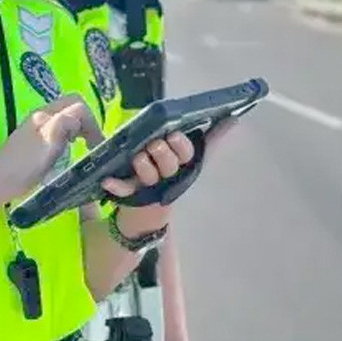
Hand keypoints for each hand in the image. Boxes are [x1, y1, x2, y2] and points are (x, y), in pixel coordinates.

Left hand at [0, 94, 103, 199]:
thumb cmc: (24, 163)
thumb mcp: (48, 142)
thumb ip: (65, 123)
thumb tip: (79, 117)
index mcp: (46, 113)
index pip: (78, 104)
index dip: (91, 121)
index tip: (96, 143)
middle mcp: (43, 116)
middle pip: (73, 107)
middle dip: (87, 123)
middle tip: (92, 145)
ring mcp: (38, 127)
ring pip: (67, 119)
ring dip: (80, 130)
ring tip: (84, 149)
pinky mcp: (36, 140)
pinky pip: (60, 130)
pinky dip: (71, 137)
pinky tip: (68, 152)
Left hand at [100, 120, 237, 233]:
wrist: (144, 218)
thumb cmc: (164, 178)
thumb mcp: (182, 158)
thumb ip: (209, 140)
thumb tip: (234, 122)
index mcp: (181, 166)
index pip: (187, 154)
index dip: (181, 145)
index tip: (174, 135)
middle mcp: (168, 177)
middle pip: (170, 165)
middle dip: (162, 154)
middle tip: (154, 144)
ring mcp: (150, 187)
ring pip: (149, 175)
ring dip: (143, 165)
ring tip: (137, 157)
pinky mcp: (131, 196)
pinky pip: (123, 190)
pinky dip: (116, 186)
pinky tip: (107, 181)